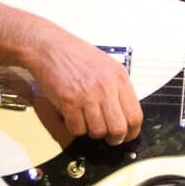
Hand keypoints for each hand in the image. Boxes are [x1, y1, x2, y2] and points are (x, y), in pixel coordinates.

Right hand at [23, 25, 142, 146]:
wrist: (50, 46)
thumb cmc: (75, 55)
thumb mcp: (106, 66)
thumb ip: (118, 89)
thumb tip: (125, 114)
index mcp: (119, 77)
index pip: (135, 116)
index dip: (131, 132)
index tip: (127, 136)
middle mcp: (105, 87)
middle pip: (118, 129)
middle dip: (114, 138)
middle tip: (108, 137)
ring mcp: (87, 95)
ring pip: (98, 132)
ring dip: (92, 132)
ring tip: (87, 121)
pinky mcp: (69, 102)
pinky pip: (77, 129)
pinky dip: (76, 127)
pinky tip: (74, 116)